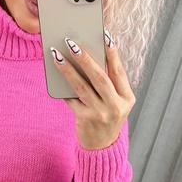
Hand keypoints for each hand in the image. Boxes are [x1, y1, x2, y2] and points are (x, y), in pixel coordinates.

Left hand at [51, 29, 135, 148]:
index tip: (105, 34)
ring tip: (57, 55)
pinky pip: (71, 99)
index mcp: (127, 98)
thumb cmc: (107, 116)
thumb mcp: (114, 101)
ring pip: (82, 87)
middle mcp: (116, 106)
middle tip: (71, 42)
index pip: (119, 71)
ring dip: (68, 70)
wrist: (102, 146)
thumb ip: (107, 83)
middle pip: (100, 78)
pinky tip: (54, 73)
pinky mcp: (85, 120)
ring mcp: (101, 114)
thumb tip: (86, 56)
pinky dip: (63, 86)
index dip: (112, 53)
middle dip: (85, 58)